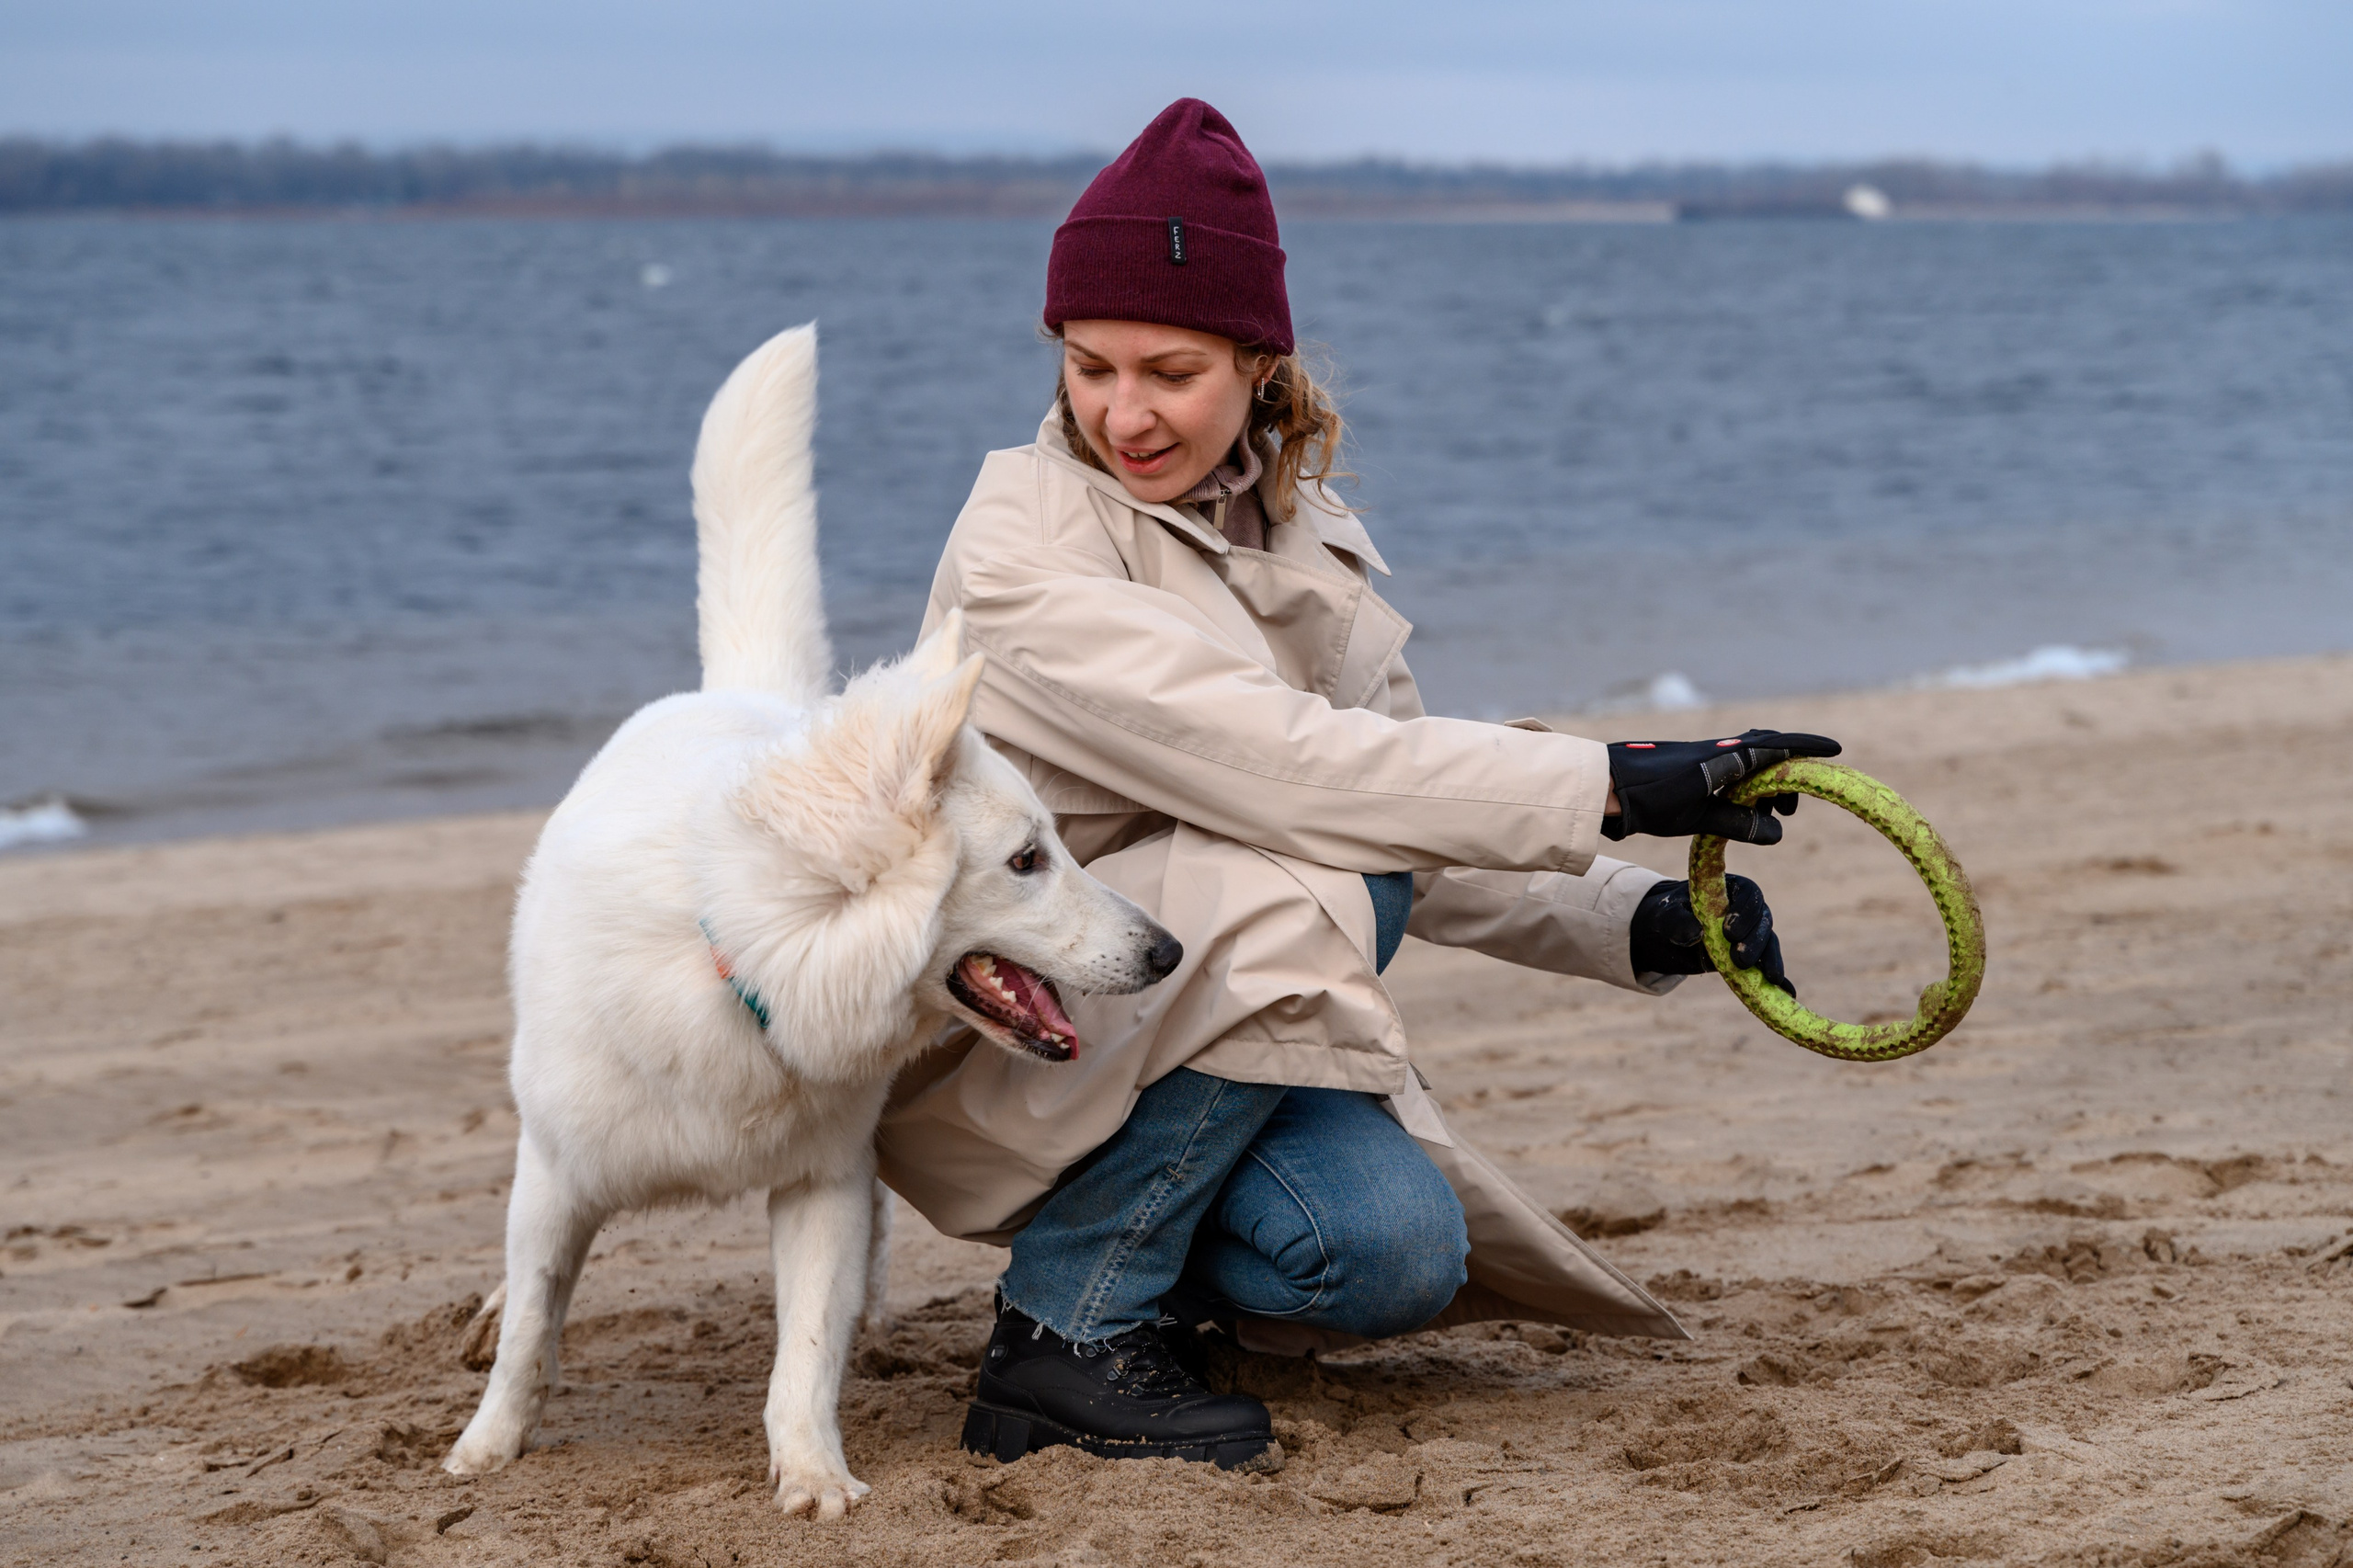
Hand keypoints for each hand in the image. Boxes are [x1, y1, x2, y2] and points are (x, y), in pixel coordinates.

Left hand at [1602, 727, 1840, 844]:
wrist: (1607, 786)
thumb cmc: (1650, 800)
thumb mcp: (1696, 818)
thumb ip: (1737, 822)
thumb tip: (1776, 831)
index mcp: (1724, 758)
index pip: (1776, 747)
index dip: (1807, 747)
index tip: (1835, 749)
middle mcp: (1719, 750)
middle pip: (1767, 751)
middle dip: (1788, 775)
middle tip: (1791, 808)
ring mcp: (1706, 755)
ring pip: (1751, 760)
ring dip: (1767, 782)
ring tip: (1772, 812)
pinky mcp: (1695, 765)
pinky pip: (1734, 767)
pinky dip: (1748, 783)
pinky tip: (1743, 803)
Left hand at [1629, 875, 1794, 994]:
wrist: (1666, 935)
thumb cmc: (1668, 917)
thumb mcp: (1666, 917)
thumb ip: (1678, 921)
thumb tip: (1696, 933)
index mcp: (1730, 889)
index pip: (1748, 894)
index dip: (1744, 912)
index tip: (1729, 932)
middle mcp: (1747, 911)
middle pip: (1763, 921)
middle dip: (1755, 941)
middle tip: (1740, 959)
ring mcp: (1751, 935)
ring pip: (1768, 944)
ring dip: (1770, 960)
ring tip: (1768, 978)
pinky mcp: (1751, 957)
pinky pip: (1768, 966)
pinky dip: (1780, 980)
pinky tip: (1787, 993)